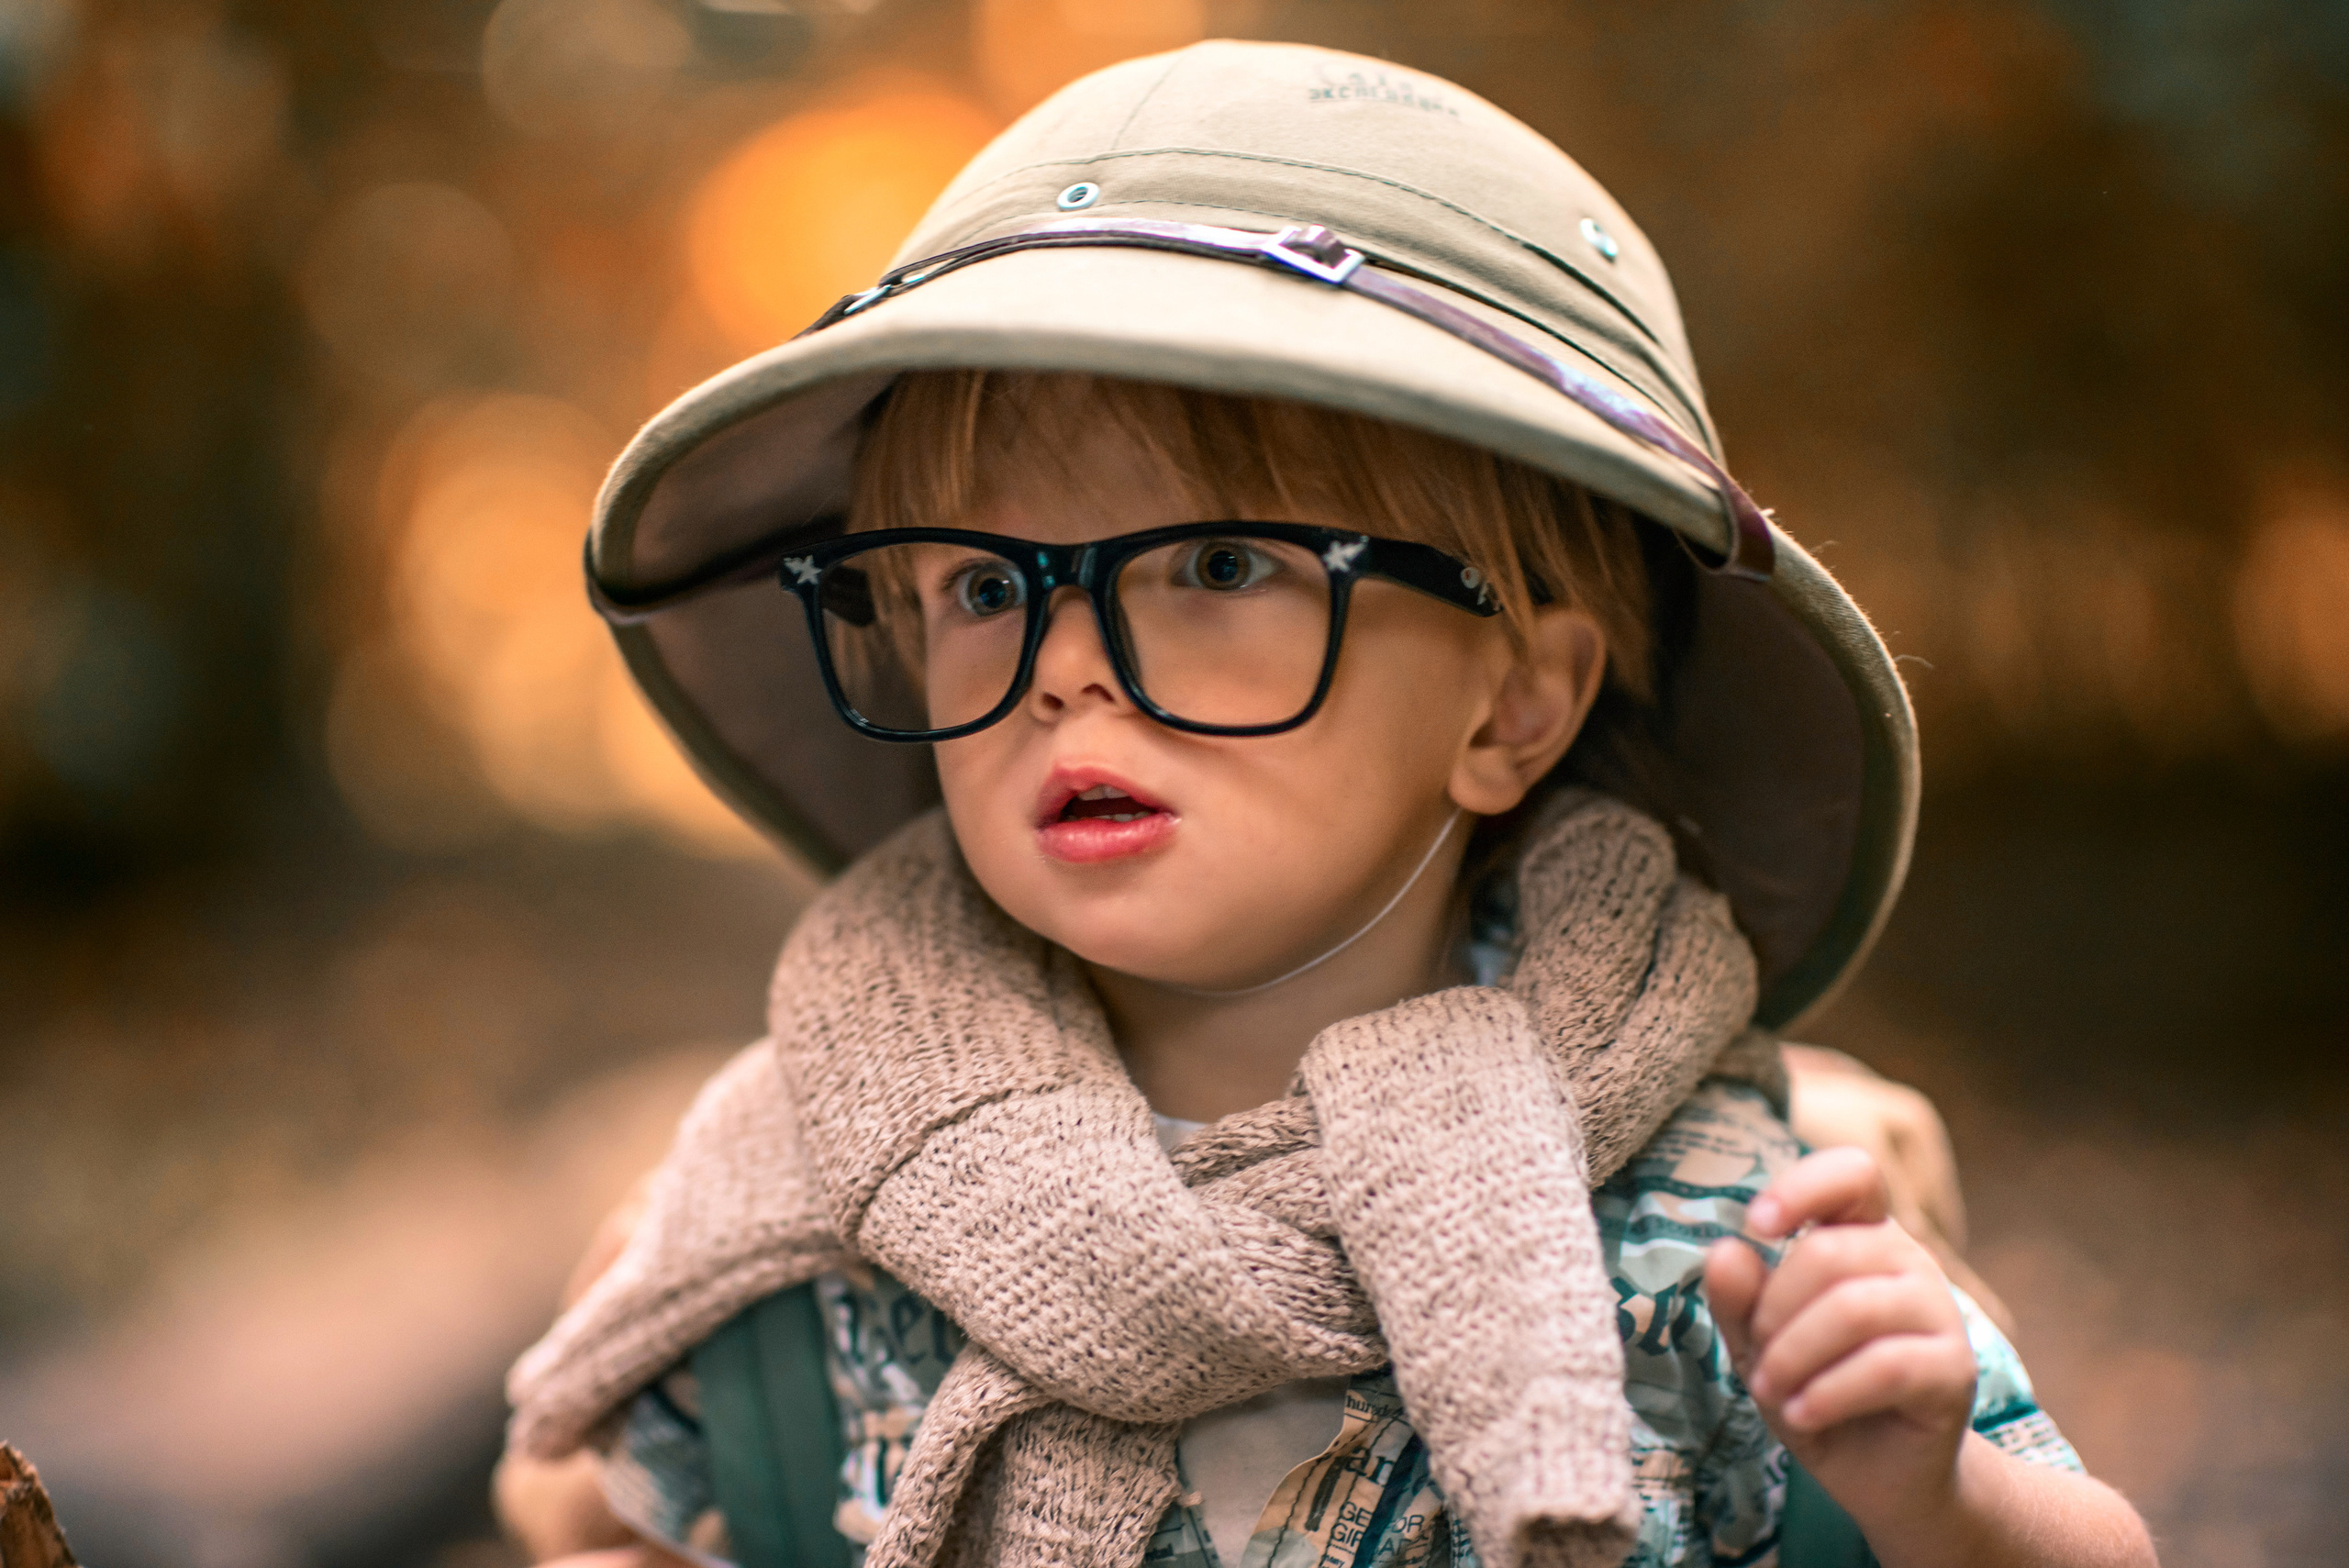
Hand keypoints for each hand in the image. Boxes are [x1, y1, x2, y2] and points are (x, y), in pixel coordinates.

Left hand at [1702, 1146, 1978, 1527]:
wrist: (1877, 1476)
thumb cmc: (1813, 1389)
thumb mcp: (1758, 1344)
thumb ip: (1738, 1298)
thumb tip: (1725, 1250)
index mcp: (1861, 1235)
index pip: (1852, 1173)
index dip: (1803, 1187)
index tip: (1758, 1226)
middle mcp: (1907, 1262)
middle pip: (1828, 1252)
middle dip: (1773, 1312)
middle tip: (1759, 1361)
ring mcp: (1939, 1313)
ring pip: (1853, 1308)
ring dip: (1794, 1356)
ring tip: (1773, 1393)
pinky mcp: (1954, 1369)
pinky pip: (1886, 1366)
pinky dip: (1829, 1393)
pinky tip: (1803, 1415)